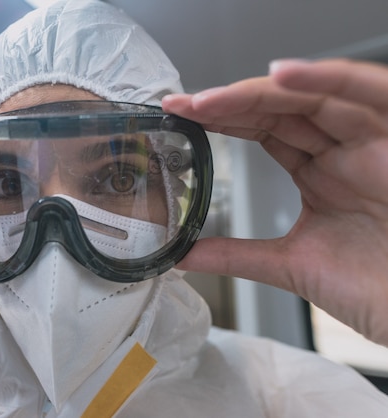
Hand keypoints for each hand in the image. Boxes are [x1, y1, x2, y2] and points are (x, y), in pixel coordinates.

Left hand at [163, 58, 387, 345]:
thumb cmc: (374, 287)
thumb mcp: (291, 265)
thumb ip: (237, 255)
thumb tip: (183, 255)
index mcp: (321, 174)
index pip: (264, 130)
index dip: (222, 120)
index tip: (180, 118)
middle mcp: (343, 151)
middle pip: (281, 110)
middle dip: (228, 103)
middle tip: (182, 105)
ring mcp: (371, 142)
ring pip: (313, 97)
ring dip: (260, 93)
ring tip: (211, 98)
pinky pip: (368, 94)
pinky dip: (328, 79)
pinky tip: (282, 77)